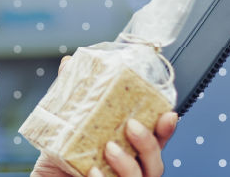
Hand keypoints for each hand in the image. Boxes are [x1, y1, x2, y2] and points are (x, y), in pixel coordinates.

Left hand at [30, 112, 177, 176]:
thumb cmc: (61, 158)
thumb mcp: (64, 126)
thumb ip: (71, 99)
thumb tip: (69, 64)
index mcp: (129, 151)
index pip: (156, 141)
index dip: (166, 129)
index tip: (168, 113)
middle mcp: (131, 170)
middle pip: (155, 162)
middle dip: (148, 143)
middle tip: (131, 125)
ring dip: (127, 163)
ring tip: (109, 147)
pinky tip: (92, 171)